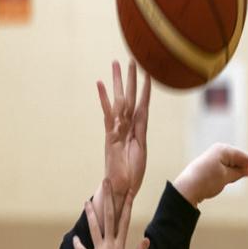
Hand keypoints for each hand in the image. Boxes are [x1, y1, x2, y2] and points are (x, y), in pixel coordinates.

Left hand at [73, 180, 148, 248]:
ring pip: (93, 230)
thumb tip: (146, 239)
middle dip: (108, 199)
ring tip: (86, 201)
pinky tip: (74, 238)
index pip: (124, 222)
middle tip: (106, 184)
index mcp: (121, 248)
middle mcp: (109, 248)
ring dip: (90, 214)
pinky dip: (78, 245)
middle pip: (108, 219)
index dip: (126, 205)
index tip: (128, 192)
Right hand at [98, 59, 150, 204]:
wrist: (120, 190)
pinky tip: (100, 84)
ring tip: (116, 63)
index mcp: (136, 131)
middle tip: (130, 58)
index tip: (148, 74)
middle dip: (129, 79)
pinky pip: (109, 115)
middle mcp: (125, 127)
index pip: (142, 106)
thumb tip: (138, 124)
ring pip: (119, 102)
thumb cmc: (130, 176)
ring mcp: (116, 130)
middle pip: (128, 98)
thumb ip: (138, 137)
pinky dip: (105, 100)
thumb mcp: (140, 154)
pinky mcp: (110, 137)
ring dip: (118, 83)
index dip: (145, 91)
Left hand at [173, 144, 247, 207]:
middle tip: (241, 173)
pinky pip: (226, 169)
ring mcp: (215, 158)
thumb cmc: (207, 180)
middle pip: (239, 160)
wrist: (187, 188)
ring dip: (236, 172)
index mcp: (223, 150)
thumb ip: (239, 171)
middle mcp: (219, 151)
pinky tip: (224, 180)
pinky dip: (230, 174)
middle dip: (244, 167)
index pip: (244, 156)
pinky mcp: (212, 167)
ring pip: (233, 166)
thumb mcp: (227, 176)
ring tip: (224, 180)